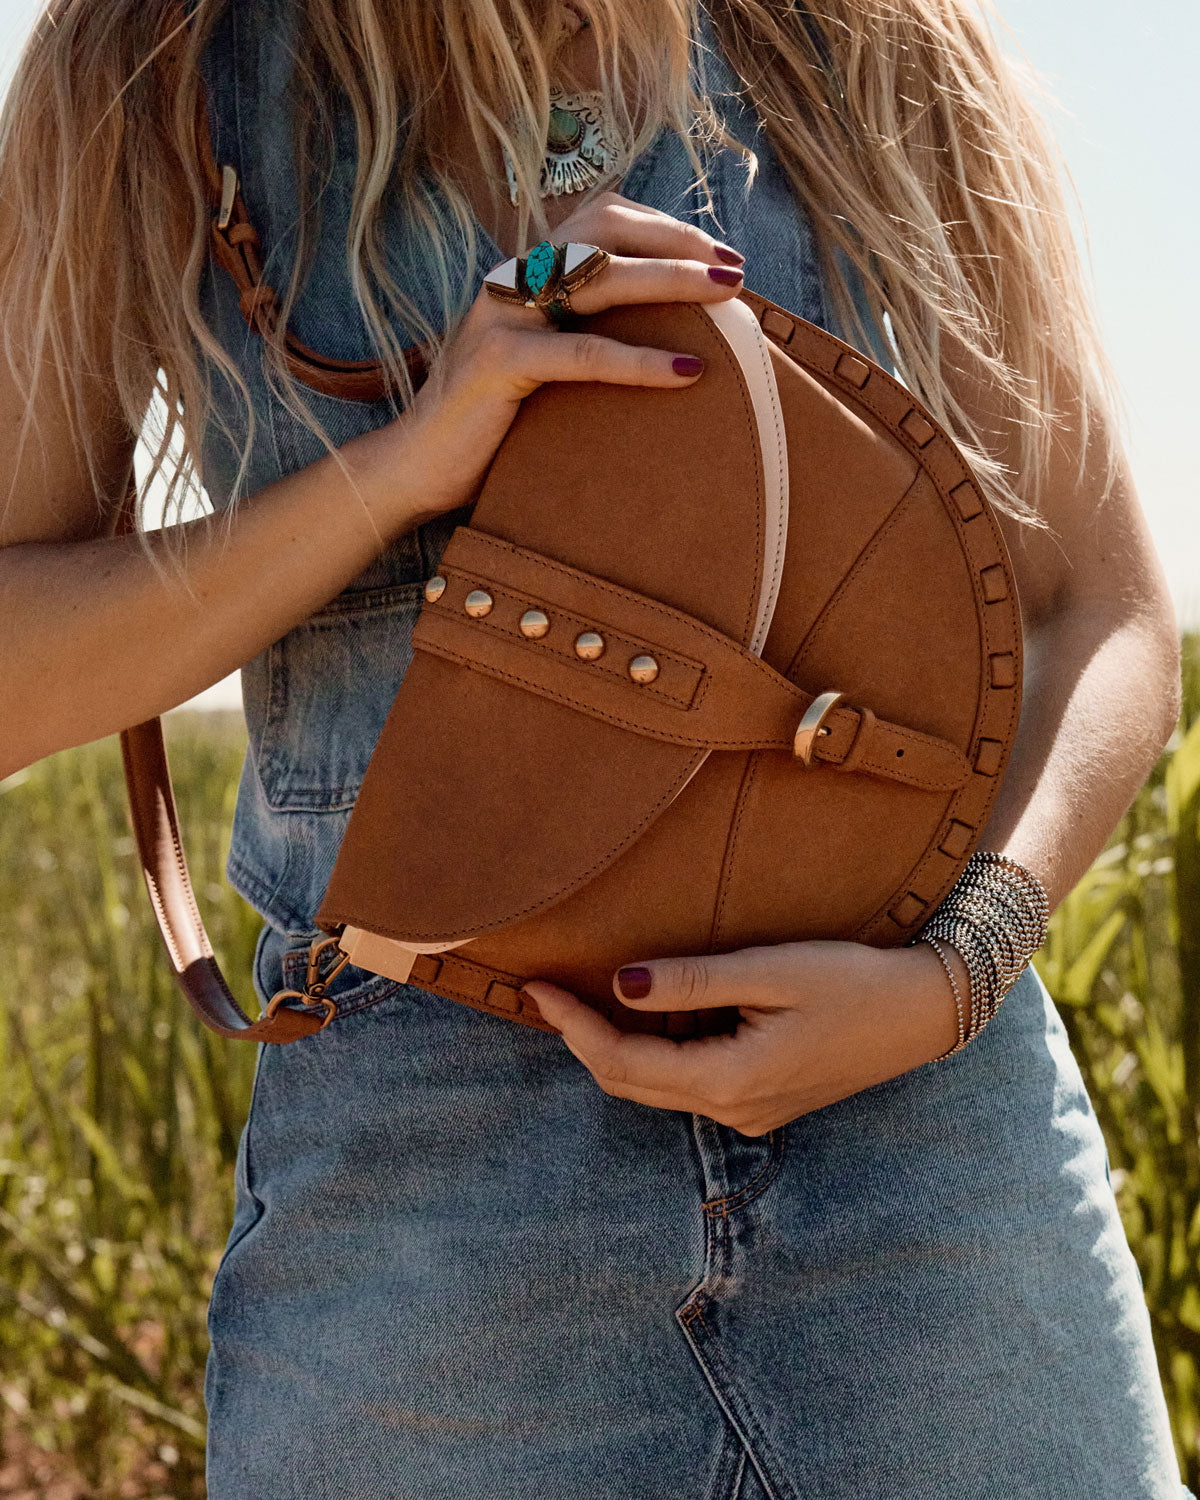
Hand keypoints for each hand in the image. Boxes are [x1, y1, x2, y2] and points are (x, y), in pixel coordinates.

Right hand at [358, 190, 746, 532]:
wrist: (416, 467)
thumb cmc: (489, 424)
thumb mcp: (542, 367)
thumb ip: (582, 336)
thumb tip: (672, 341)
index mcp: (524, 275)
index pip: (601, 219)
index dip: (664, 226)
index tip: (718, 255)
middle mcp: (511, 281)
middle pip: (606, 230)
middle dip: (679, 241)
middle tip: (735, 271)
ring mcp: (502, 318)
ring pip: (600, 279)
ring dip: (672, 280)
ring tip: (725, 296)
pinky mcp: (498, 364)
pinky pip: (582, 354)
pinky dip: (639, 361)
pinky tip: (686, 372)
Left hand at [522, 939, 967, 1134]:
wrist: (923, 1013)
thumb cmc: (852, 982)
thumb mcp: (770, 971)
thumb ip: (692, 982)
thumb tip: (621, 985)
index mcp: (728, 1082)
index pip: (621, 1063)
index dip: (571, 1026)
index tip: (534, 986)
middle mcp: (731, 1112)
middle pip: (628, 1084)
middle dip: (581, 1040)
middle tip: (545, 991)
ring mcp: (747, 1114)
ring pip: (654, 1088)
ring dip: (613, 1049)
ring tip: (580, 998)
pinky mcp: (761, 1103)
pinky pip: (686, 1085)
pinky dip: (652, 1055)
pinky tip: (644, 1016)